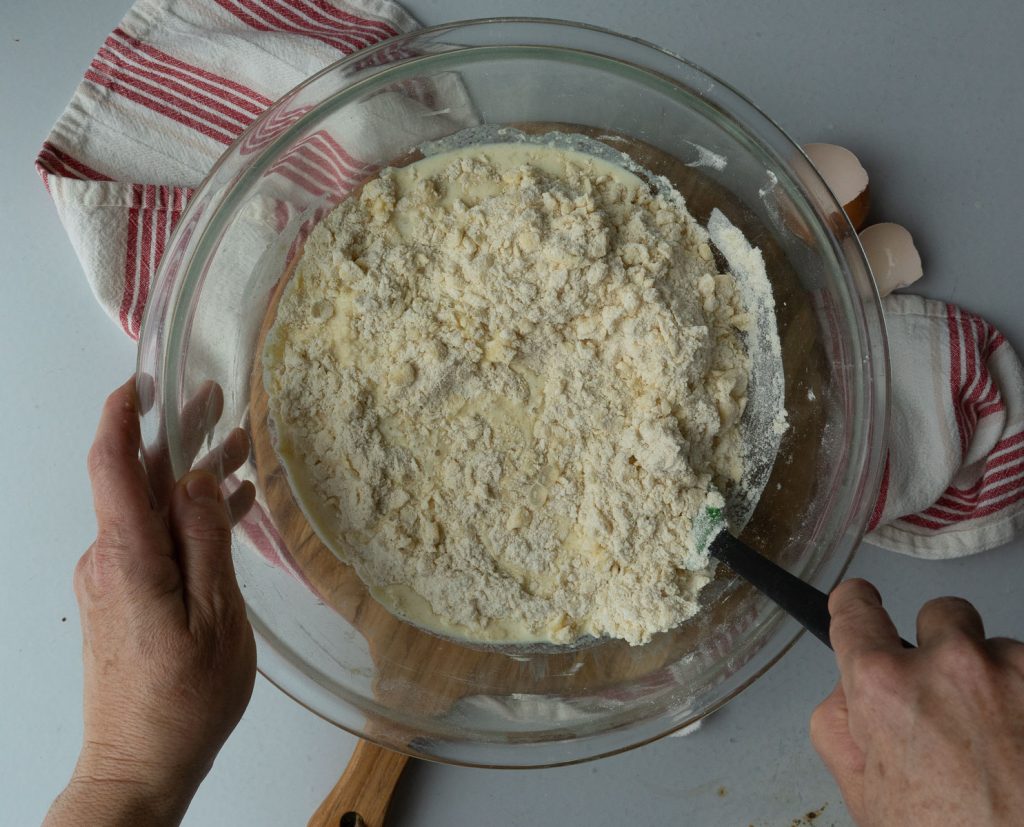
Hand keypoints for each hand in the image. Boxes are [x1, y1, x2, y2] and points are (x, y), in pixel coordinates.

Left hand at [45, 379, 256, 825]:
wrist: (138, 766)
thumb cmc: (183, 700)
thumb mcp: (214, 616)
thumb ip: (204, 540)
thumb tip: (195, 478)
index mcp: (128, 557)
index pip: (112, 464)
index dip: (123, 414)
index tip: (145, 378)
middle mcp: (108, 560)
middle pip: (136, 481)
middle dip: (175, 436)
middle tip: (218, 403)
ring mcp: (111, 580)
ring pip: (150, 510)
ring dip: (189, 478)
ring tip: (239, 450)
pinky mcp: (121, 599)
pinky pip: (153, 540)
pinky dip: (187, 518)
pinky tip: (226, 509)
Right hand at [811, 579, 1023, 825]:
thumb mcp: (864, 795)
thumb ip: (838, 727)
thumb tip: (851, 692)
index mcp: (885, 686)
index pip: (855, 610)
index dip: (854, 606)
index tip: (861, 603)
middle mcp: (949, 663)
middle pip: (941, 614)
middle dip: (941, 646)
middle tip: (950, 698)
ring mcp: (1012, 670)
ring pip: (998, 649)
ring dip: (995, 679)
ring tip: (1000, 740)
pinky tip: (1022, 744)